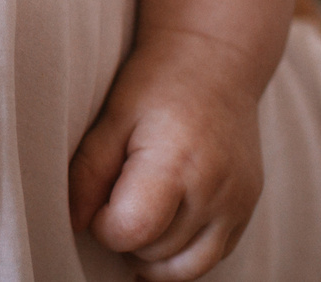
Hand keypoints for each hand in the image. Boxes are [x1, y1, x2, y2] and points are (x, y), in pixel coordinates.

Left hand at [69, 28, 267, 281]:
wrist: (215, 59)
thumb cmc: (156, 83)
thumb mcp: (113, 116)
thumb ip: (88, 172)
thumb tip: (73, 223)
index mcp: (177, 163)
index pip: (133, 231)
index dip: (105, 225)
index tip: (100, 198)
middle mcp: (216, 190)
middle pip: (157, 253)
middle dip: (129, 236)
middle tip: (118, 196)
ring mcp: (238, 203)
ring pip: (187, 269)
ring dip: (155, 254)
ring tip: (140, 215)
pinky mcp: (248, 209)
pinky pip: (212, 256)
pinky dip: (183, 252)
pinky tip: (165, 219)